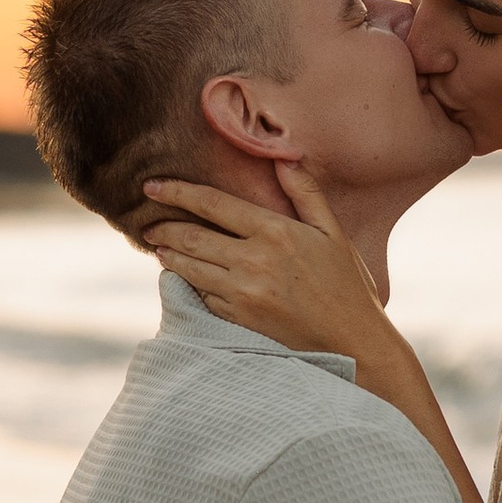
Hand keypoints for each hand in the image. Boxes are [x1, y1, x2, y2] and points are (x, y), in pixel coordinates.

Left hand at [141, 164, 402, 380]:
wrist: (352, 344)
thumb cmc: (347, 286)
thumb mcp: (333, 233)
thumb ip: (306, 193)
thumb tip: (284, 158)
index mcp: (275, 232)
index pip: (212, 204)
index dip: (177, 193)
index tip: (152, 187)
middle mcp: (253, 261)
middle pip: (191, 237)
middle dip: (163, 227)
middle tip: (148, 223)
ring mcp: (242, 293)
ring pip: (189, 268)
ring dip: (169, 255)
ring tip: (158, 247)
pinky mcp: (237, 319)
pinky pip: (202, 296)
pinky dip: (188, 284)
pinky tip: (184, 277)